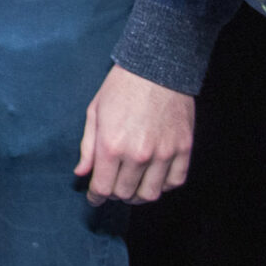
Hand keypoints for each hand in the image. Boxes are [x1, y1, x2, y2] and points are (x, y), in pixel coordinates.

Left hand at [77, 65, 194, 204]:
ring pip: (150, 194)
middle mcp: (138, 154)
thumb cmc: (121, 88)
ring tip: (132, 186)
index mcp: (111, 145)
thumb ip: (88, 147)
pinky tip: (154, 177)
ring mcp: (163, 153)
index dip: (96, 197)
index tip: (94, 198)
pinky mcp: (183, 149)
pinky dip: (163, 185)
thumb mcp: (95, 112)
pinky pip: (174, 182)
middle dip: (114, 194)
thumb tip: (82, 172)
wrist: (156, 67)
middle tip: (112, 186)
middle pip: (124, 194)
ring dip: (138, 194)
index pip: (102, 188)